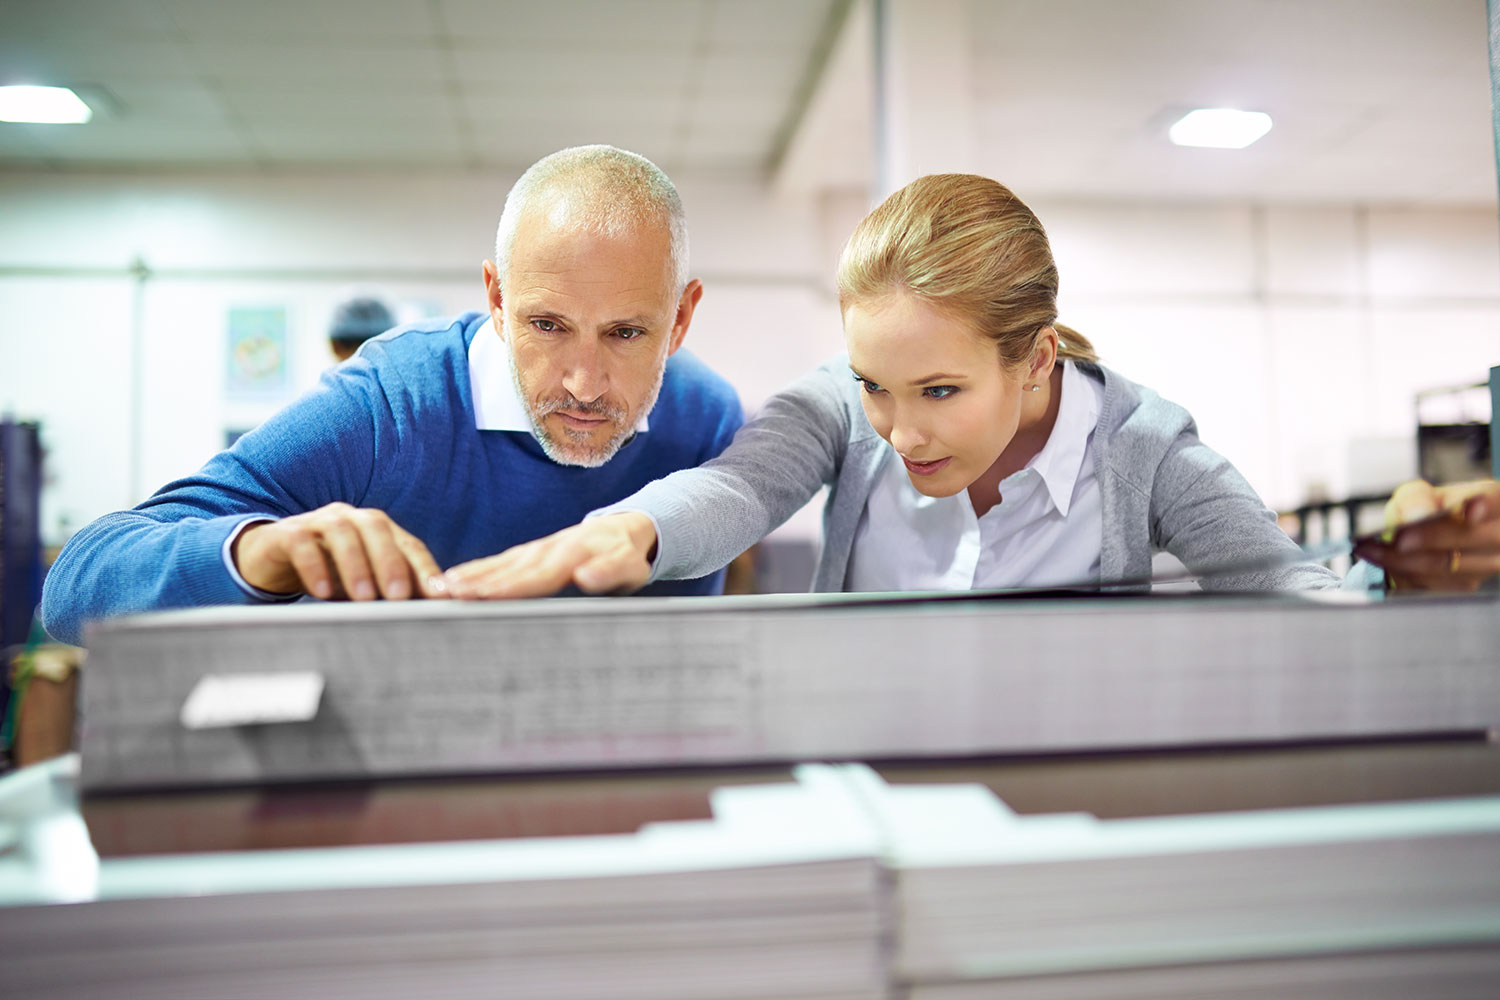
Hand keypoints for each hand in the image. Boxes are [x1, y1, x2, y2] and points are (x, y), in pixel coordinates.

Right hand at [233, 503, 446, 600]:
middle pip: (377, 529)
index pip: (409, 544)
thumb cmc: (329, 572)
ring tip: (363, 597)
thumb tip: (431, 613)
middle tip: (399, 597)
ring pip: (342, 532)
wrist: (271, 559)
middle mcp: (352, 518)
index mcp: (378, 529)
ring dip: (355, 565)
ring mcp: (318, 521)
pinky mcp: (287, 532)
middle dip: (391, 563)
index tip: (440, 596)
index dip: (425, 569)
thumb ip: (392, 590)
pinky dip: (313, 566)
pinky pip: (301, 543)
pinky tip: (321, 591)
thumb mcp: (363, 583)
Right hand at [443, 512, 657, 599]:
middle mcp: (547, 550)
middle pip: (507, 570)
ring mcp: (536, 549)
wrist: (627, 529)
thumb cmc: (629, 556)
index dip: (507, 587)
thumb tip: (585, 576)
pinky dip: (475, 570)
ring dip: (468, 576)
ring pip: (498, 565)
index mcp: (570, 556)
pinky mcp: (530, 552)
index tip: (479, 596)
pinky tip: (453, 580)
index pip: (534, 576)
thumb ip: (609, 571)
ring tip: (437, 588)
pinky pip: (499, 561)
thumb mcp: (629, 566)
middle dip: (474, 583)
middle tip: (442, 595)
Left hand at [1352, 479, 1499, 591]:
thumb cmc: (1426, 510)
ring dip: (1403, 561)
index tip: (1467, 512)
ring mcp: (1485, 565)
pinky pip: (1431, 584)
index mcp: (1494, 503)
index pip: (1493, 503)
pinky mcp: (1463, 586)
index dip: (1479, 509)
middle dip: (1427, 540)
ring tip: (1370, 550)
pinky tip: (1382, 562)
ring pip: (1446, 567)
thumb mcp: (1417, 494)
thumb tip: (1418, 513)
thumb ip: (1417, 498)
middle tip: (1397, 538)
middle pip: (1468, 539)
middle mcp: (1496, 537)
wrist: (1423, 536)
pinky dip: (1402, 574)